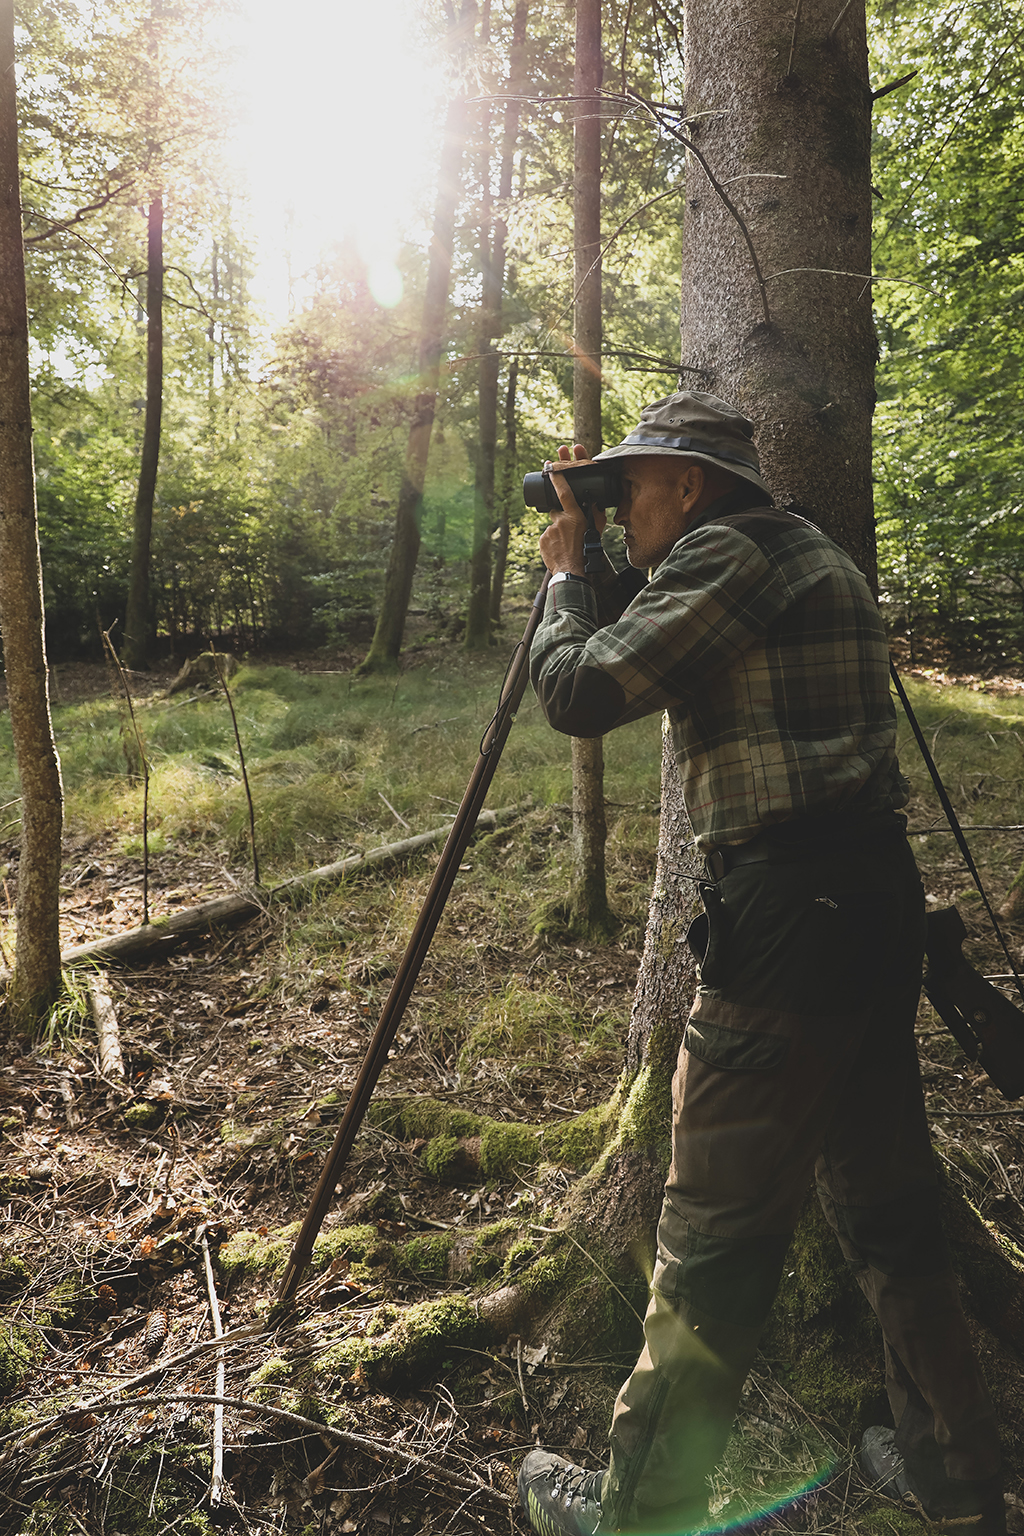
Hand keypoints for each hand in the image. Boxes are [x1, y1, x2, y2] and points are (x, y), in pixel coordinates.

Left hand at [538, 444, 606, 574]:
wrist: (572, 571)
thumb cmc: (587, 551)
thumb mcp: (596, 532)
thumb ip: (596, 514)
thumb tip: (596, 502)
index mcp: (575, 516)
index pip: (564, 493)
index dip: (558, 478)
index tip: (551, 467)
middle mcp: (560, 521)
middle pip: (556, 511)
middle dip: (561, 516)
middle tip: (569, 531)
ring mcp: (550, 530)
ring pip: (553, 525)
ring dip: (558, 532)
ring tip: (566, 544)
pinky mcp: (542, 539)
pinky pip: (547, 536)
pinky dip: (552, 540)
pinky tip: (558, 548)